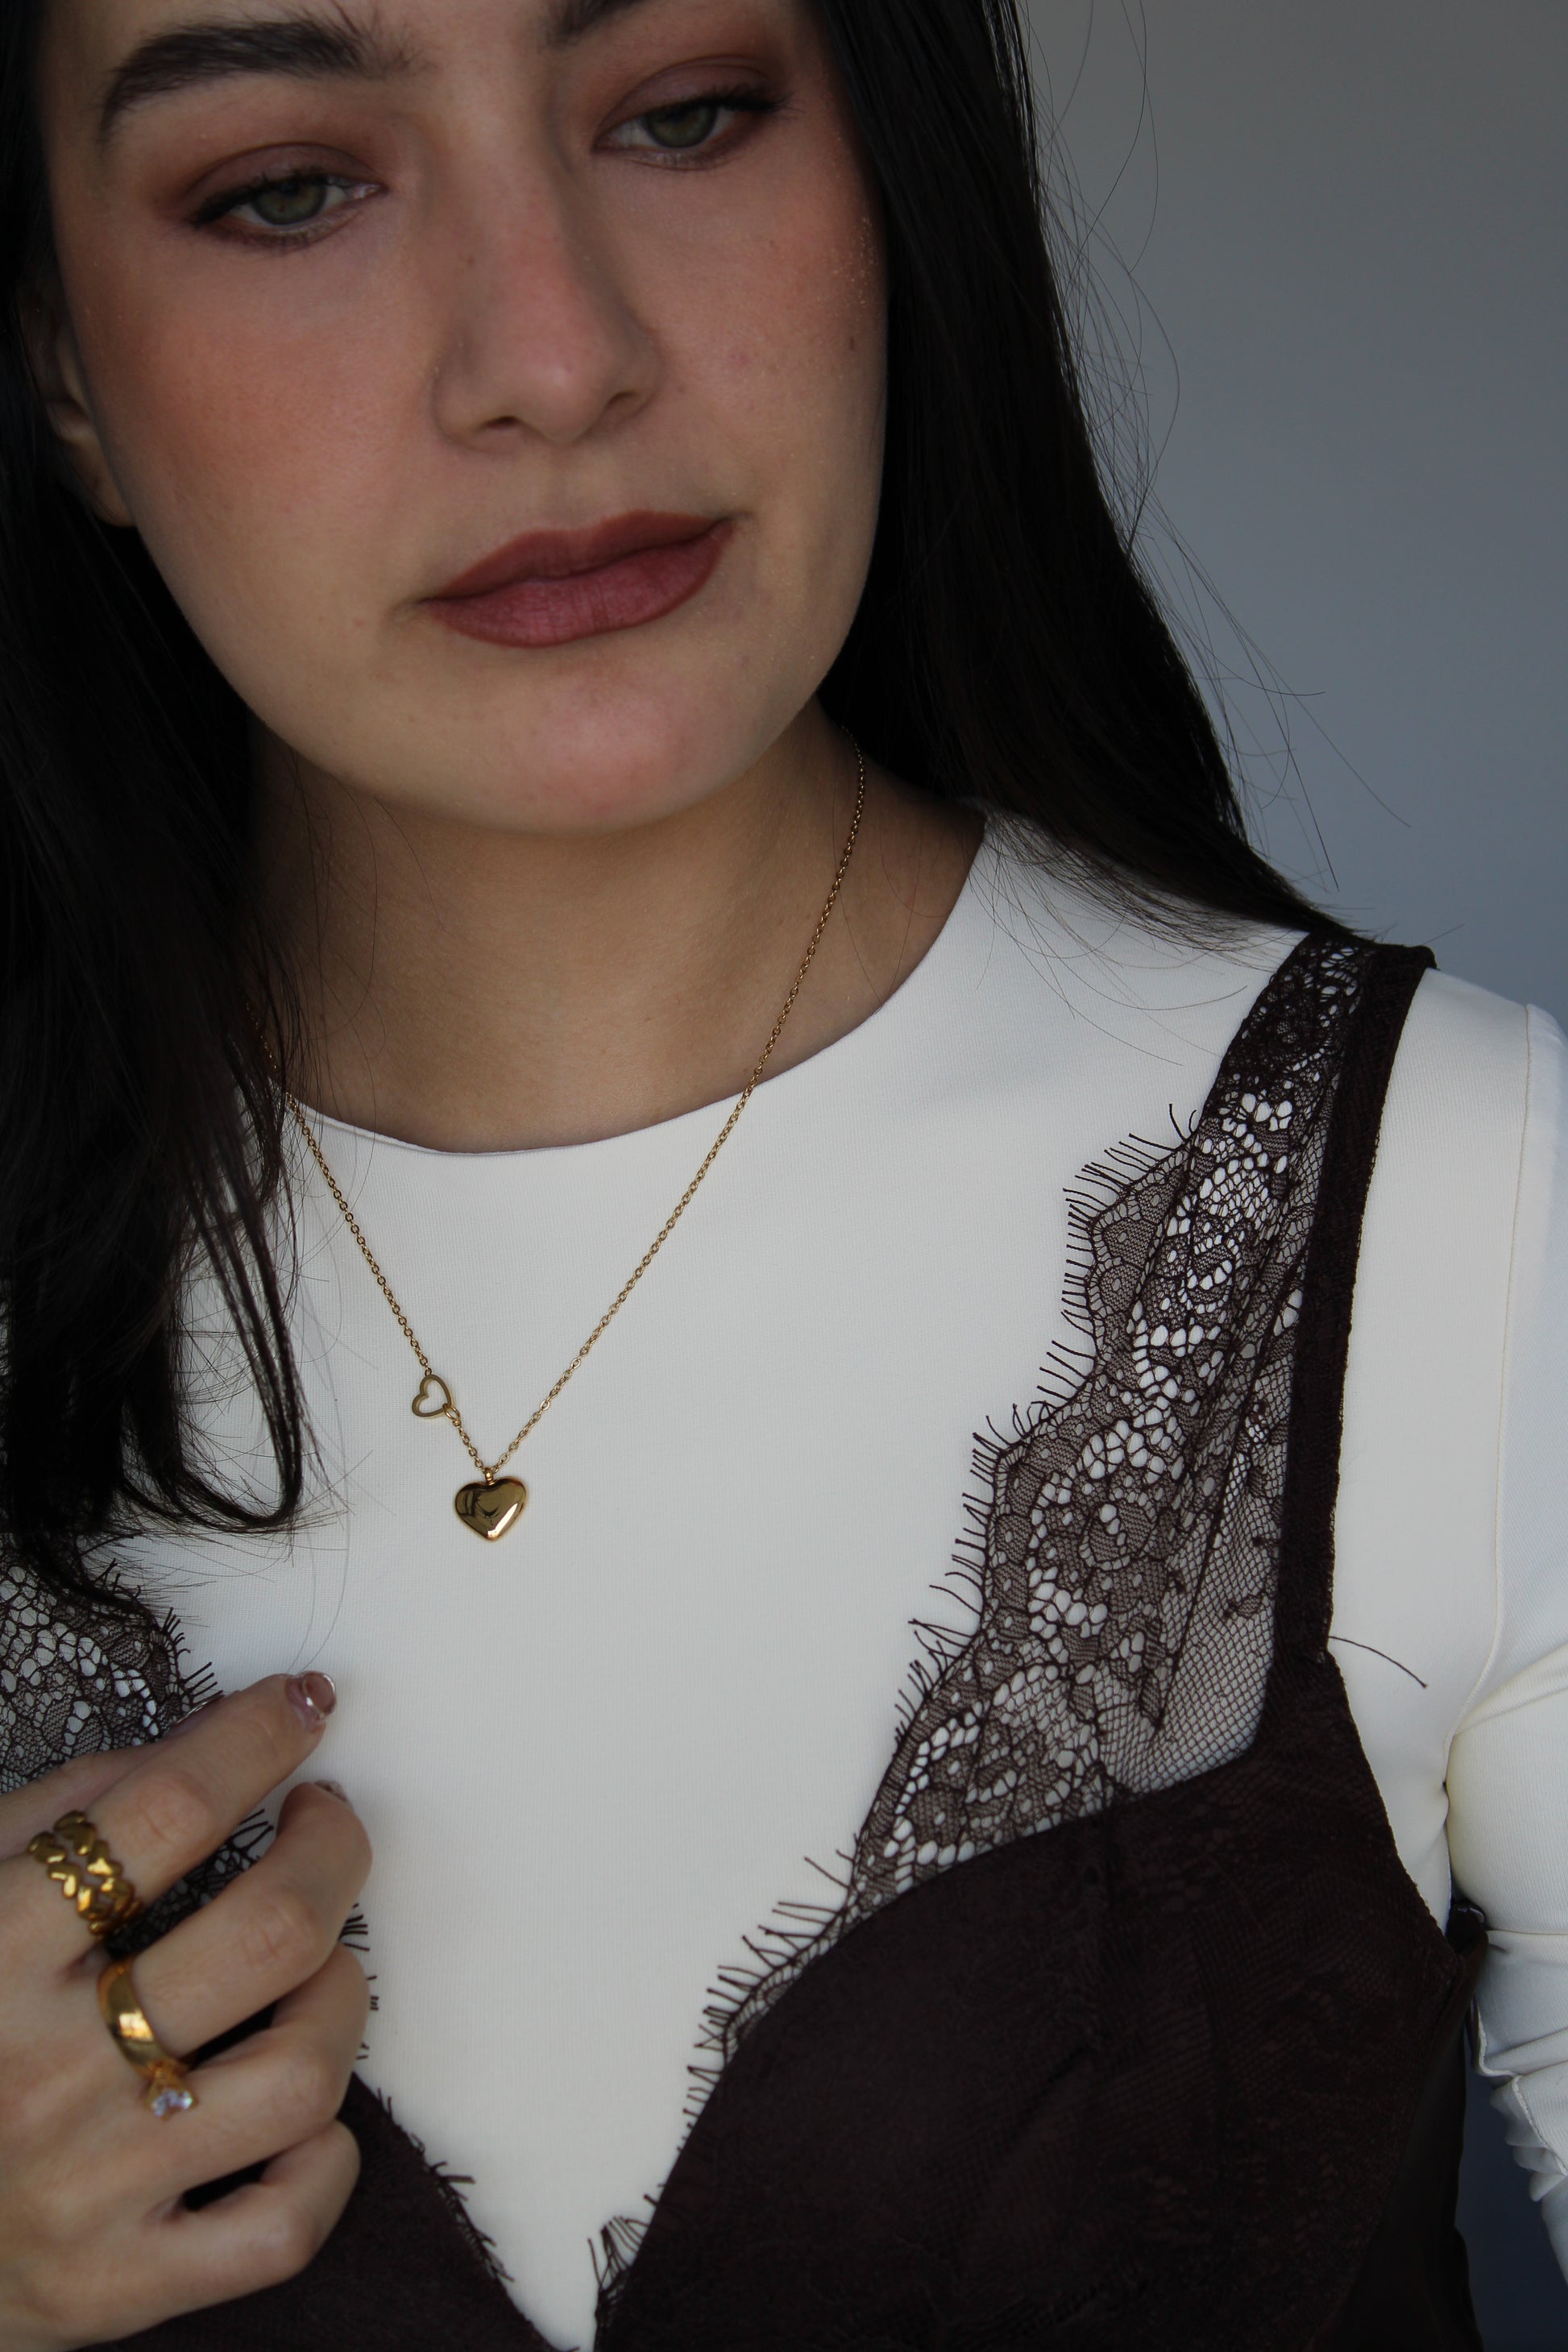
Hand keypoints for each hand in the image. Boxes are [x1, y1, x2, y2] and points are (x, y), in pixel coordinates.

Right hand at [0, 1675, 370, 2349]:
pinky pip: (280, 2227)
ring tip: (316, 1966)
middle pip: (268, 1933)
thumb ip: (63, 1806)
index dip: (254, 1738)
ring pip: (299, 2073)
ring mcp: (90, 2188)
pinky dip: (320, 2160)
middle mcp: (45, 2073)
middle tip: (323, 1820)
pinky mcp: (116, 2286)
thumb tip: (205, 1741)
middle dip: (332, 1849)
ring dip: (341, 1997)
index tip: (300, 1705)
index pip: (164, 1812)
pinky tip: (295, 2111)